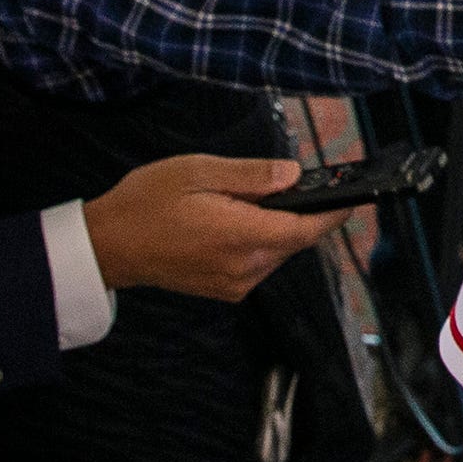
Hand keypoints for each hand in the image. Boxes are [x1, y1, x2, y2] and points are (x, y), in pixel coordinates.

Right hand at [80, 154, 332, 302]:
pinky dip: (258, 240)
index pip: (306, 229)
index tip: (355, 197)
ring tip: (242, 200)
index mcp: (241, 238)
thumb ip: (251, 175)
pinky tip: (233, 220)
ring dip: (274, 225)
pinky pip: (259, 262)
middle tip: (282, 183)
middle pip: (294, 239)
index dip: (334, 213)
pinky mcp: (225, 289)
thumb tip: (292, 174)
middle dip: (298, 211)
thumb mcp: (197, 172)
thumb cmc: (146, 205)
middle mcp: (244, 268)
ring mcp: (235, 283)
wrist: (107, 247)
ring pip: (278, 251)